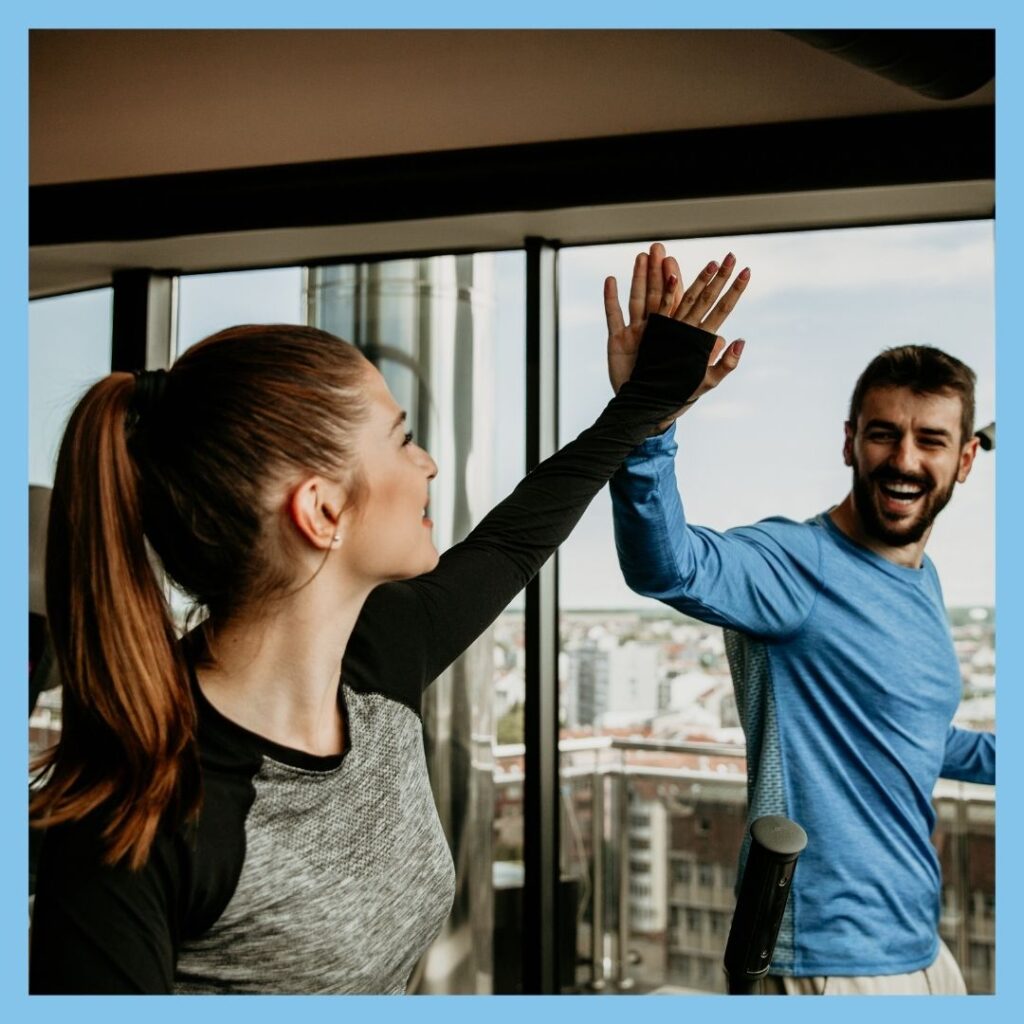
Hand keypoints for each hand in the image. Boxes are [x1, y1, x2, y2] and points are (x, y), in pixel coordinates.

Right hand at [605, 243, 749, 425]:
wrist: (648, 409)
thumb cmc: (678, 395)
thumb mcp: (705, 382)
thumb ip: (723, 364)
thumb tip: (738, 339)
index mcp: (686, 336)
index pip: (707, 304)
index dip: (719, 284)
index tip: (733, 264)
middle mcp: (665, 329)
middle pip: (671, 293)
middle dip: (671, 270)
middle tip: (672, 247)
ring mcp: (642, 333)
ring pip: (642, 298)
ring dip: (643, 276)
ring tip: (646, 254)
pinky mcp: (620, 341)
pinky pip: (614, 316)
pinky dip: (611, 300)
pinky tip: (611, 280)